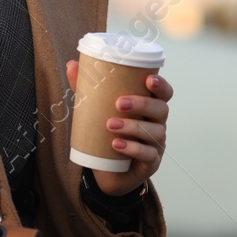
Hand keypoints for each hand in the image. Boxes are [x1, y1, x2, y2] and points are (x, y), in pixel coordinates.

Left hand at [66, 59, 171, 197]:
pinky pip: (148, 155)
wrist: (105, 171)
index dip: (161, 85)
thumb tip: (72, 64)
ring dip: (133, 127)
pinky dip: (133, 149)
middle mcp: (157, 124)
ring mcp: (156, 145)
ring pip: (154, 132)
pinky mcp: (150, 163)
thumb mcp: (95, 111)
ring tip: (110, 125)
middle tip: (118, 103)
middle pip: (161, 110)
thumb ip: (86, 89)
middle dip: (142, 104)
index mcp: (149, 108)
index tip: (148, 79)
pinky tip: (117, 145)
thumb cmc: (105, 135)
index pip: (164, 94)